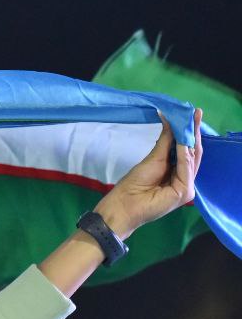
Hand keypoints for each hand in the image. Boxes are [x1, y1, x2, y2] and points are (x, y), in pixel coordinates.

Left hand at [94, 108, 203, 237]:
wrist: (122, 205)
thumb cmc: (133, 185)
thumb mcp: (153, 158)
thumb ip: (165, 142)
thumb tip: (170, 119)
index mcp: (177, 172)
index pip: (187, 150)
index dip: (189, 132)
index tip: (191, 113)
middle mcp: (185, 179)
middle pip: (193, 153)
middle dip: (194, 132)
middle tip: (195, 112)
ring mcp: (186, 187)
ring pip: (192, 159)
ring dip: (191, 140)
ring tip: (189, 121)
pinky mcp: (184, 192)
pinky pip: (186, 170)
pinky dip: (184, 155)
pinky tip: (182, 142)